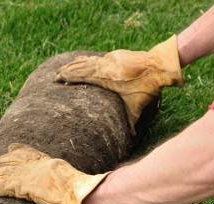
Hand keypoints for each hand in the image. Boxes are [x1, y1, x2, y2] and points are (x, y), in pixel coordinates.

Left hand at [0, 143, 123, 203]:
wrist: (79, 192)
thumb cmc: (82, 190)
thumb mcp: (76, 181)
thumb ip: (71, 181)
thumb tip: (84, 190)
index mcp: (47, 163)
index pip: (27, 153)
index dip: (16, 151)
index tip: (9, 149)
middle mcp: (34, 166)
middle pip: (11, 163)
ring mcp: (27, 175)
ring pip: (2, 175)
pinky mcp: (21, 186)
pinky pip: (0, 187)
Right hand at [55, 35, 183, 133]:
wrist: (158, 66)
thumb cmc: (146, 88)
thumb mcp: (137, 107)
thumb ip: (131, 122)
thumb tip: (132, 138)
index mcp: (105, 78)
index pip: (81, 75)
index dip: (68, 76)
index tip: (57, 79)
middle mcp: (104, 66)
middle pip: (80, 66)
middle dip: (67, 70)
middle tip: (55, 76)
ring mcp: (110, 59)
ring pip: (88, 60)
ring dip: (75, 64)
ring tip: (64, 67)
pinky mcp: (116, 55)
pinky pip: (97, 58)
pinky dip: (87, 60)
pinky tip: (82, 61)